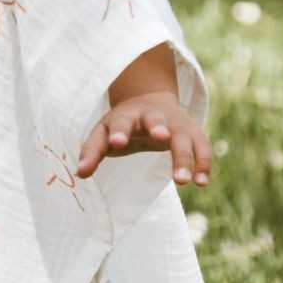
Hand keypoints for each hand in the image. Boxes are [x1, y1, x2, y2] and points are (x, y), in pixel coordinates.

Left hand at [76, 91, 211, 188]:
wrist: (150, 101)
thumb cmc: (122, 125)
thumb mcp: (103, 133)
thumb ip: (92, 151)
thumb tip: (80, 174)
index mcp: (126, 115)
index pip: (121, 121)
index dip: (119, 131)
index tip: (117, 143)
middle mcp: (152, 115)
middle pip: (156, 120)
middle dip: (159, 127)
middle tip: (161, 137)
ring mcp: (174, 121)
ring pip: (182, 136)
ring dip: (184, 157)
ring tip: (182, 181)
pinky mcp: (192, 130)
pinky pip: (201, 145)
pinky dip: (202, 162)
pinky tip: (201, 182)